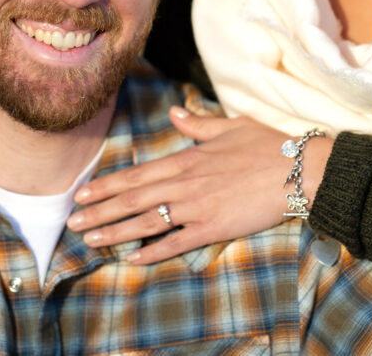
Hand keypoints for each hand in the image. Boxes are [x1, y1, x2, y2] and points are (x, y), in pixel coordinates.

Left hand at [66, 108, 332, 263]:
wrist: (298, 170)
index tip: (84, 193)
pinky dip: (153, 251)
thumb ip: (198, 124)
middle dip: (100, 211)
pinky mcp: (213, 227)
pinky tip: (133, 258)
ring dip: (115, 231)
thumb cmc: (268, 146)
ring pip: (146, 221)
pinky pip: (176, 242)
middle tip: (73, 222)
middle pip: (133, 199)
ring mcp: (197, 207)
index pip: (138, 174)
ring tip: (90, 239)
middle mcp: (185, 183)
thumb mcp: (231, 126)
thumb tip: (177, 113)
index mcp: (187, 158)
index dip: (108, 185)